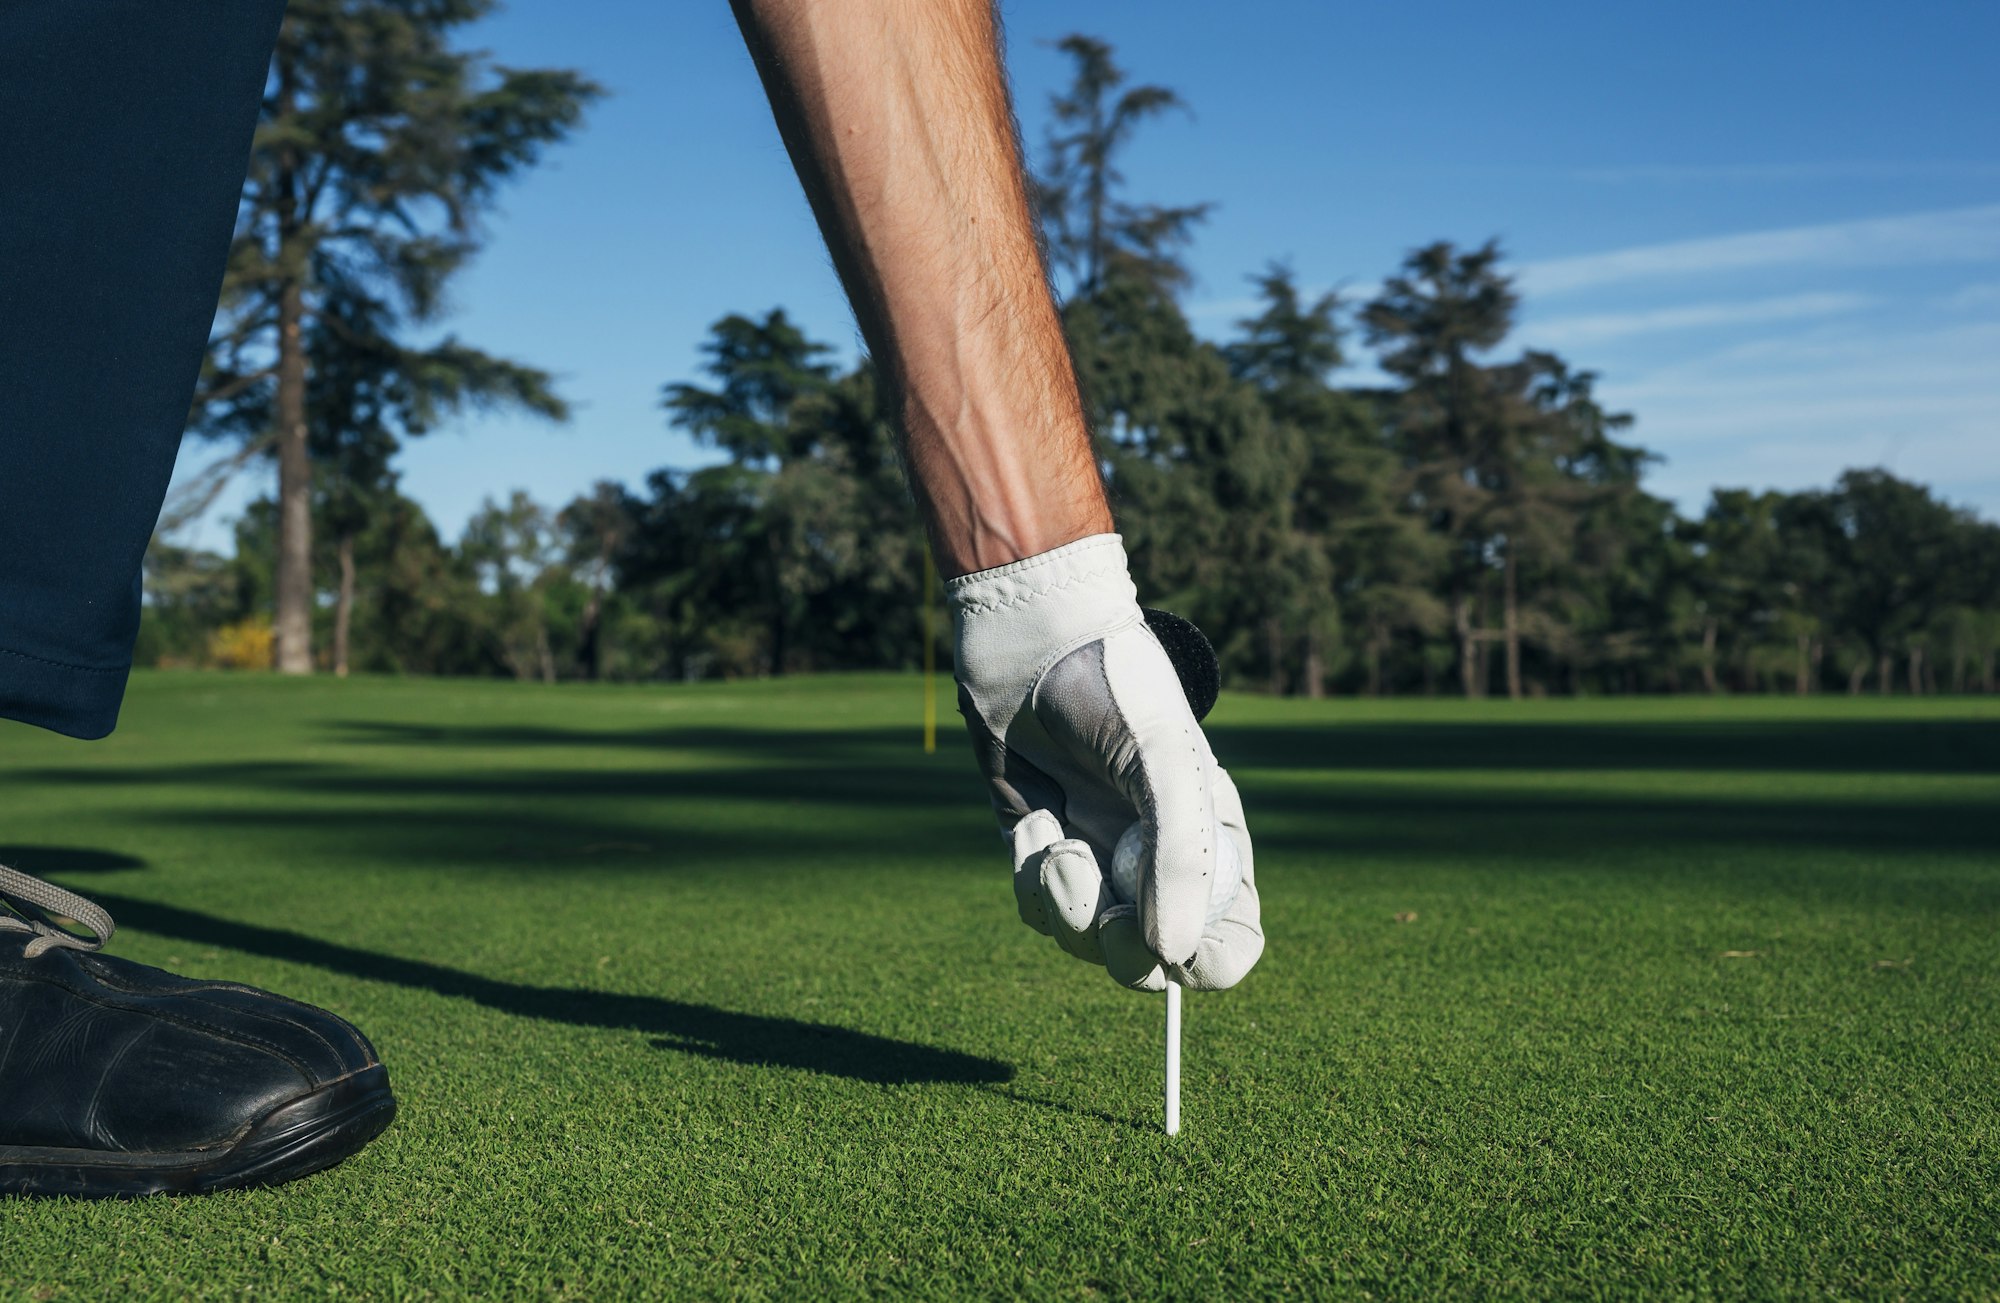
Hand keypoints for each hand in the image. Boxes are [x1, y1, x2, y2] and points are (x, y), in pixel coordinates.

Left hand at [949, 535, 1262, 989]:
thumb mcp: (1166, 769)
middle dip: (1121, 950)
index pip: (1228, 941)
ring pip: (1082, 940)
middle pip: (1149, 959)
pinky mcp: (1040, 847)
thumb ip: (1180, 864)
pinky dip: (1029, 873)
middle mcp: (1155, 862)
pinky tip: (1035, 816)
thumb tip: (1172, 954)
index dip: (1207, 962)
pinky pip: (1036, 905)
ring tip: (1058, 844)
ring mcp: (1097, 858)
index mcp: (1211, 846)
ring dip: (1065, 906)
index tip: (1172, 948)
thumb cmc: (1117, 692)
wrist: (1034, 640)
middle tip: (1103, 920)